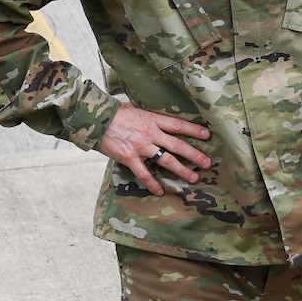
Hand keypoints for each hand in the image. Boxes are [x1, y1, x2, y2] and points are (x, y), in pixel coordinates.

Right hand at [96, 102, 212, 196]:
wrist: (93, 119)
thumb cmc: (114, 113)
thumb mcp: (136, 109)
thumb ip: (149, 117)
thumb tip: (159, 119)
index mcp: (153, 120)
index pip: (178, 125)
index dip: (194, 130)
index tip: (208, 136)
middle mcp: (150, 134)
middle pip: (178, 146)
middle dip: (195, 155)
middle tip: (208, 164)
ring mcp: (141, 147)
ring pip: (166, 161)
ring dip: (182, 170)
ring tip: (194, 178)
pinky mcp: (129, 158)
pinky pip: (144, 173)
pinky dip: (152, 183)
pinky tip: (160, 191)